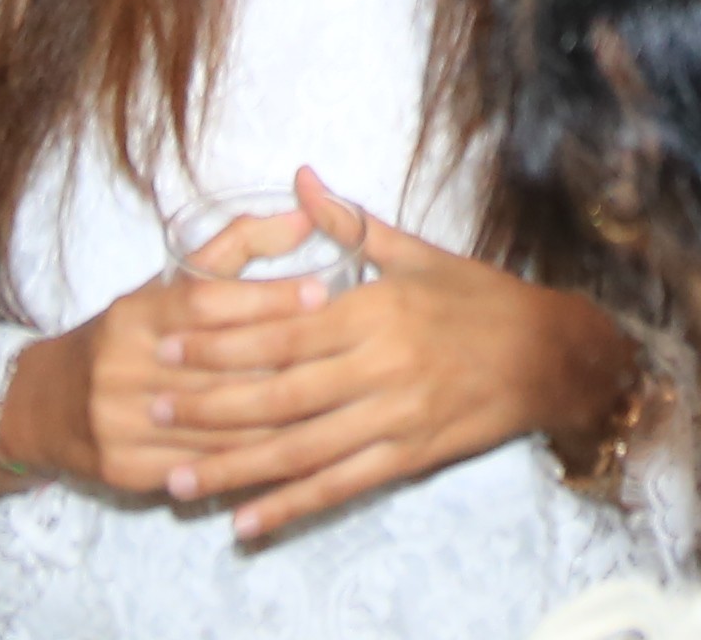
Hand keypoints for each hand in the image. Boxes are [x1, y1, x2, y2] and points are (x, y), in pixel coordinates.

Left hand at [114, 169, 636, 540]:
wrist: (550, 357)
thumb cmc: (480, 298)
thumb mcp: (416, 252)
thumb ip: (348, 223)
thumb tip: (299, 176)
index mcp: (377, 309)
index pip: (283, 329)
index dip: (220, 340)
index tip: (166, 344)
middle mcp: (382, 367)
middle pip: (280, 393)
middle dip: (210, 406)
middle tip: (151, 411)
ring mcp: (395, 419)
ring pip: (302, 450)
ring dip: (235, 468)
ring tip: (178, 481)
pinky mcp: (408, 458)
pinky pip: (340, 488)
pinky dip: (289, 508)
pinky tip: (246, 524)